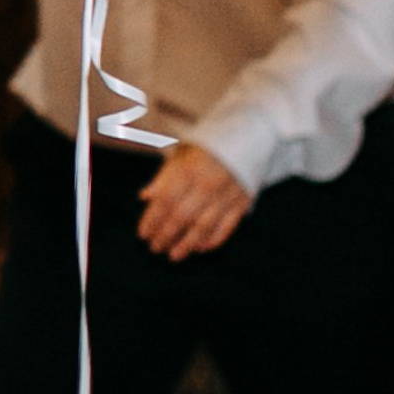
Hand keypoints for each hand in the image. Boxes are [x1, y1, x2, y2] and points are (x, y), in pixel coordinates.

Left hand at [136, 142, 251, 259]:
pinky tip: (200, 249)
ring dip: (186, 245)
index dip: (152, 221)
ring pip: (203, 227)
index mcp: (188, 171)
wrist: (249, 137)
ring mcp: (226, 195)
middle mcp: (206, 185)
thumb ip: (163, 177)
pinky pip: (227, 227)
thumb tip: (144, 197)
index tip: (143, 234)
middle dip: (166, 236)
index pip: (164, 202)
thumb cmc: (209, 146)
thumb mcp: (182, 153)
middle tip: (155, 248)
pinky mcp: (243, 202)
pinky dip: (213, 240)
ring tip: (174, 256)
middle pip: (181, 218)